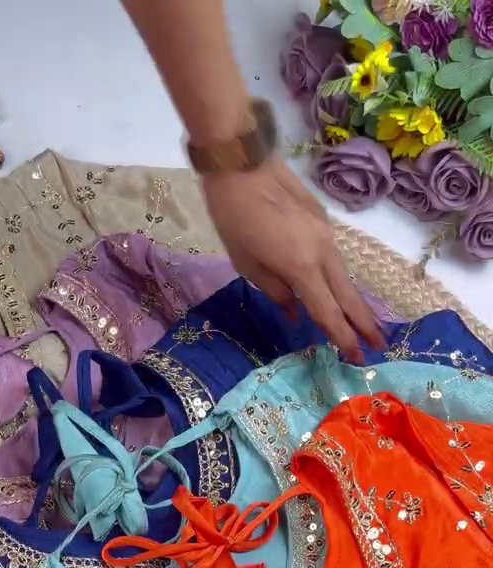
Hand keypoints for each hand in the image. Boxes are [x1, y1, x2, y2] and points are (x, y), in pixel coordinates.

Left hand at [202, 157, 383, 361]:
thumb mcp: (247, 263)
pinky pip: (334, 258)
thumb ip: (276, 291)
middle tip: (378, 347)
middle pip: (347, 295)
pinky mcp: (323, 221)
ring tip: (362, 325)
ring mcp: (326, 234)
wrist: (243, 163)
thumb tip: (296, 313)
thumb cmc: (235, 216)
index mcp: (302, 267)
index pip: (327, 311)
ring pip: (343, 276)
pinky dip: (338, 279)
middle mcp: (323, 252)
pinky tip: (336, 291)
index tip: (357, 358)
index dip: (342, 337)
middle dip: (363, 323)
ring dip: (353, 302)